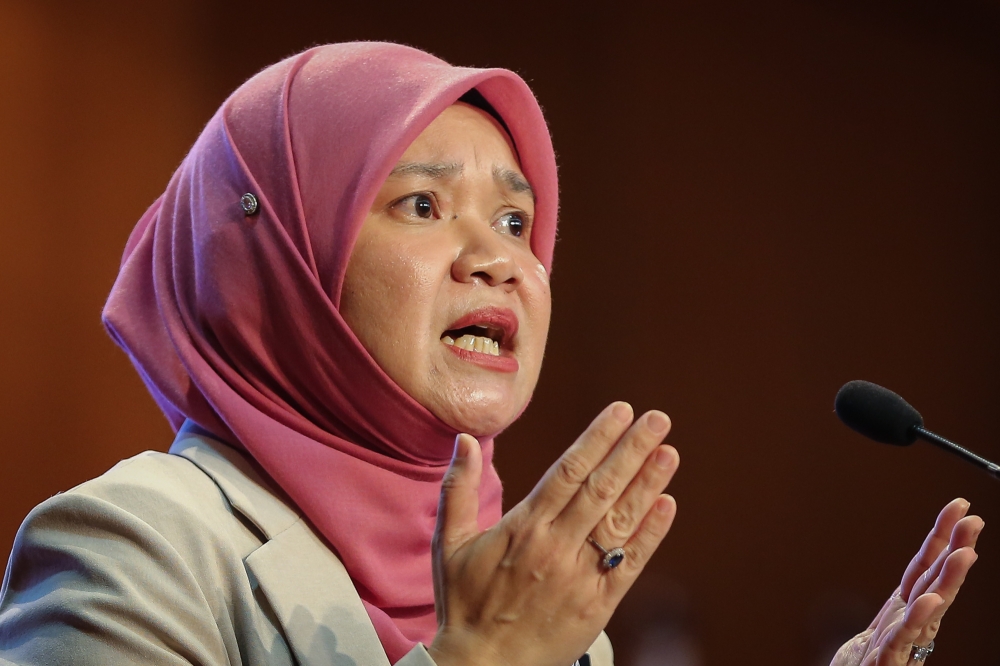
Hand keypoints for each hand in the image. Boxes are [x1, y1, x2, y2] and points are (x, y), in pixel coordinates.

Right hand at [428, 402, 679, 665]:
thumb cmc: (464, 603)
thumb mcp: (449, 543)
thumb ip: (458, 489)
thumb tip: (466, 440)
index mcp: (524, 527)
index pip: (569, 471)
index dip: (597, 438)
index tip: (620, 411)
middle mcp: (556, 546)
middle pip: (601, 488)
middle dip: (632, 450)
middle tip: (657, 419)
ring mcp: (580, 576)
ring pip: (620, 521)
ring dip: (648, 484)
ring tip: (669, 452)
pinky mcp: (597, 605)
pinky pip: (629, 563)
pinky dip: (650, 534)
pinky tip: (666, 505)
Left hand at [831, 498, 983, 665]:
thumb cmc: (874, 658)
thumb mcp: (889, 620)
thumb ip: (908, 602)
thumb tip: (931, 573)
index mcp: (907, 606)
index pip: (927, 564)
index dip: (942, 534)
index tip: (960, 506)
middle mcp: (911, 620)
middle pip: (935, 579)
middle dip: (956, 549)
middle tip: (975, 522)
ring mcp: (903, 638)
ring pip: (929, 604)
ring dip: (948, 578)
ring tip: (965, 554)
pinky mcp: (887, 658)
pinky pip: (902, 635)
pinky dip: (917, 618)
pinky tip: (930, 601)